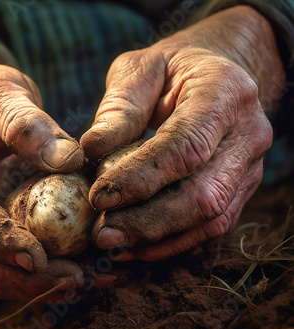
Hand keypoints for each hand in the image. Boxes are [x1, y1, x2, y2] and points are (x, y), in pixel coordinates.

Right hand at [0, 51, 84, 299]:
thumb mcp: (2, 93)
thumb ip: (27, 123)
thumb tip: (68, 160)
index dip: (0, 240)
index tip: (38, 257)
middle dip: (23, 277)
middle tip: (74, 279)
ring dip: (34, 285)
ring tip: (85, 281)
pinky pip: (5, 265)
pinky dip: (38, 276)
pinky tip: (77, 272)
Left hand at [80, 6, 285, 259]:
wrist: (216, 72)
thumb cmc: (172, 67)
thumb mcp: (140, 69)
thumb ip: (119, 108)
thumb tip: (90, 150)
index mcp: (224, 93)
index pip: (185, 147)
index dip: (140, 178)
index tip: (97, 197)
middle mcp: (247, 134)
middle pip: (203, 194)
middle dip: (148, 222)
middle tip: (100, 235)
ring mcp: (250, 166)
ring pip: (211, 219)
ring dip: (158, 240)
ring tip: (112, 247)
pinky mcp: (240, 188)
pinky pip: (211, 227)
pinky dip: (171, 243)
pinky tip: (134, 247)